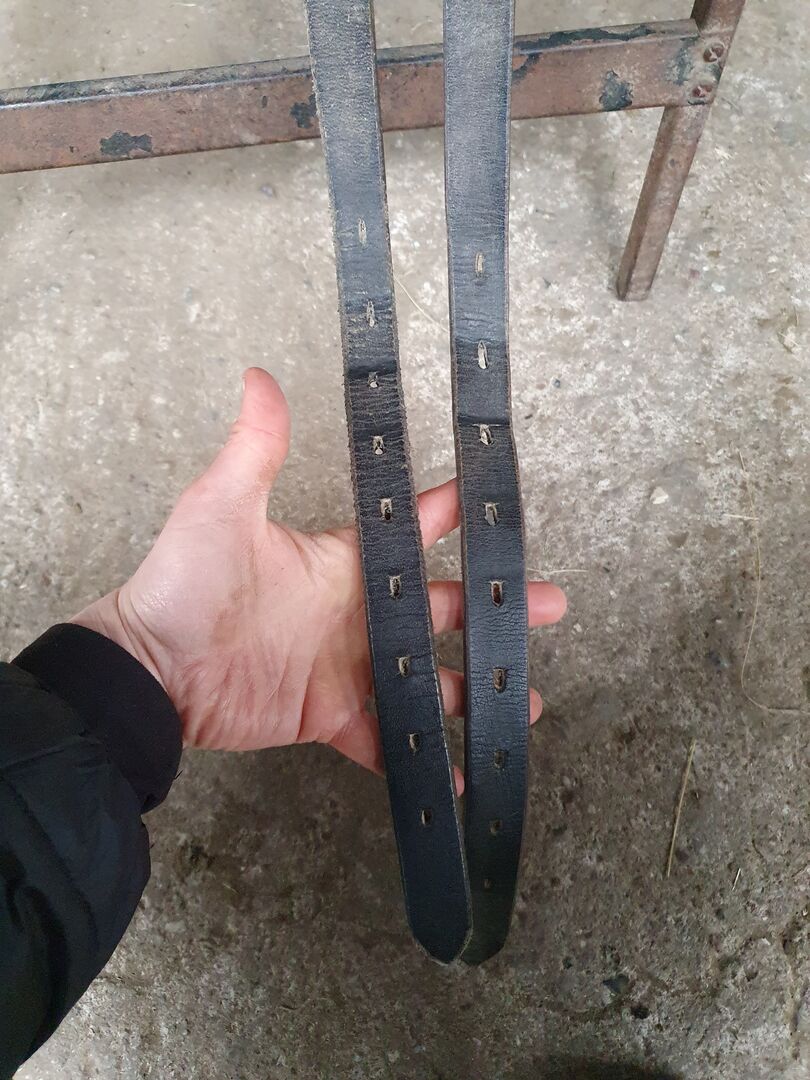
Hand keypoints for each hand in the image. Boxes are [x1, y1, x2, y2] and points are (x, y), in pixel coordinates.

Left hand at [73, 369, 565, 788]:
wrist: (150, 671)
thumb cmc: (184, 585)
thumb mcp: (221, 507)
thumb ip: (255, 448)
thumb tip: (258, 376)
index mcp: (340, 563)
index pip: (412, 533)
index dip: (453, 518)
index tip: (497, 511)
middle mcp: (353, 614)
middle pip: (440, 609)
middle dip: (494, 608)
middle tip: (550, 608)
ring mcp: (345, 668)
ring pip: (425, 680)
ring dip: (471, 689)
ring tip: (523, 702)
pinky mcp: (328, 716)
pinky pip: (382, 740)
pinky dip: (417, 757)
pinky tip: (454, 774)